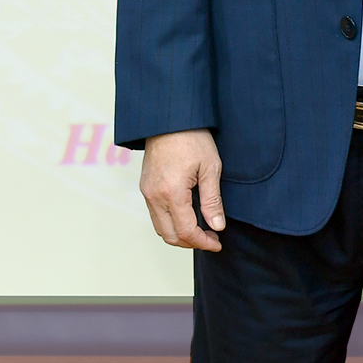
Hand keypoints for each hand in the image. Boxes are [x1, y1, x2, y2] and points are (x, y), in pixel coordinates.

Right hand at [140, 129, 223, 251]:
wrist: (169, 119)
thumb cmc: (192, 138)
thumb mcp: (210, 168)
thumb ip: (212, 200)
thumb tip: (217, 226)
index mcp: (172, 192)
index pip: (186, 231)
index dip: (203, 242)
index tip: (217, 243)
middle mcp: (154, 196)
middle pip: (170, 236)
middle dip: (191, 243)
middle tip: (211, 239)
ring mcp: (147, 192)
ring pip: (161, 228)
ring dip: (180, 235)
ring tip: (201, 230)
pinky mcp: (145, 187)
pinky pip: (156, 215)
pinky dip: (171, 223)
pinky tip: (187, 216)